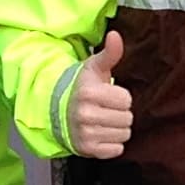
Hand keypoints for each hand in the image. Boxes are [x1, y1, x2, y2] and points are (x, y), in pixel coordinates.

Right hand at [69, 30, 132, 159]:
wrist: (57, 112)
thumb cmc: (82, 88)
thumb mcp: (94, 69)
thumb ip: (109, 54)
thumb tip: (115, 35)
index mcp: (89, 93)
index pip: (126, 100)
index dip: (121, 97)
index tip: (108, 96)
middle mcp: (85, 114)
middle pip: (127, 118)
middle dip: (120, 113)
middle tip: (106, 109)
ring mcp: (85, 133)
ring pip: (124, 134)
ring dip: (118, 128)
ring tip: (104, 121)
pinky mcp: (87, 149)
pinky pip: (117, 150)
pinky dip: (112, 144)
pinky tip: (101, 134)